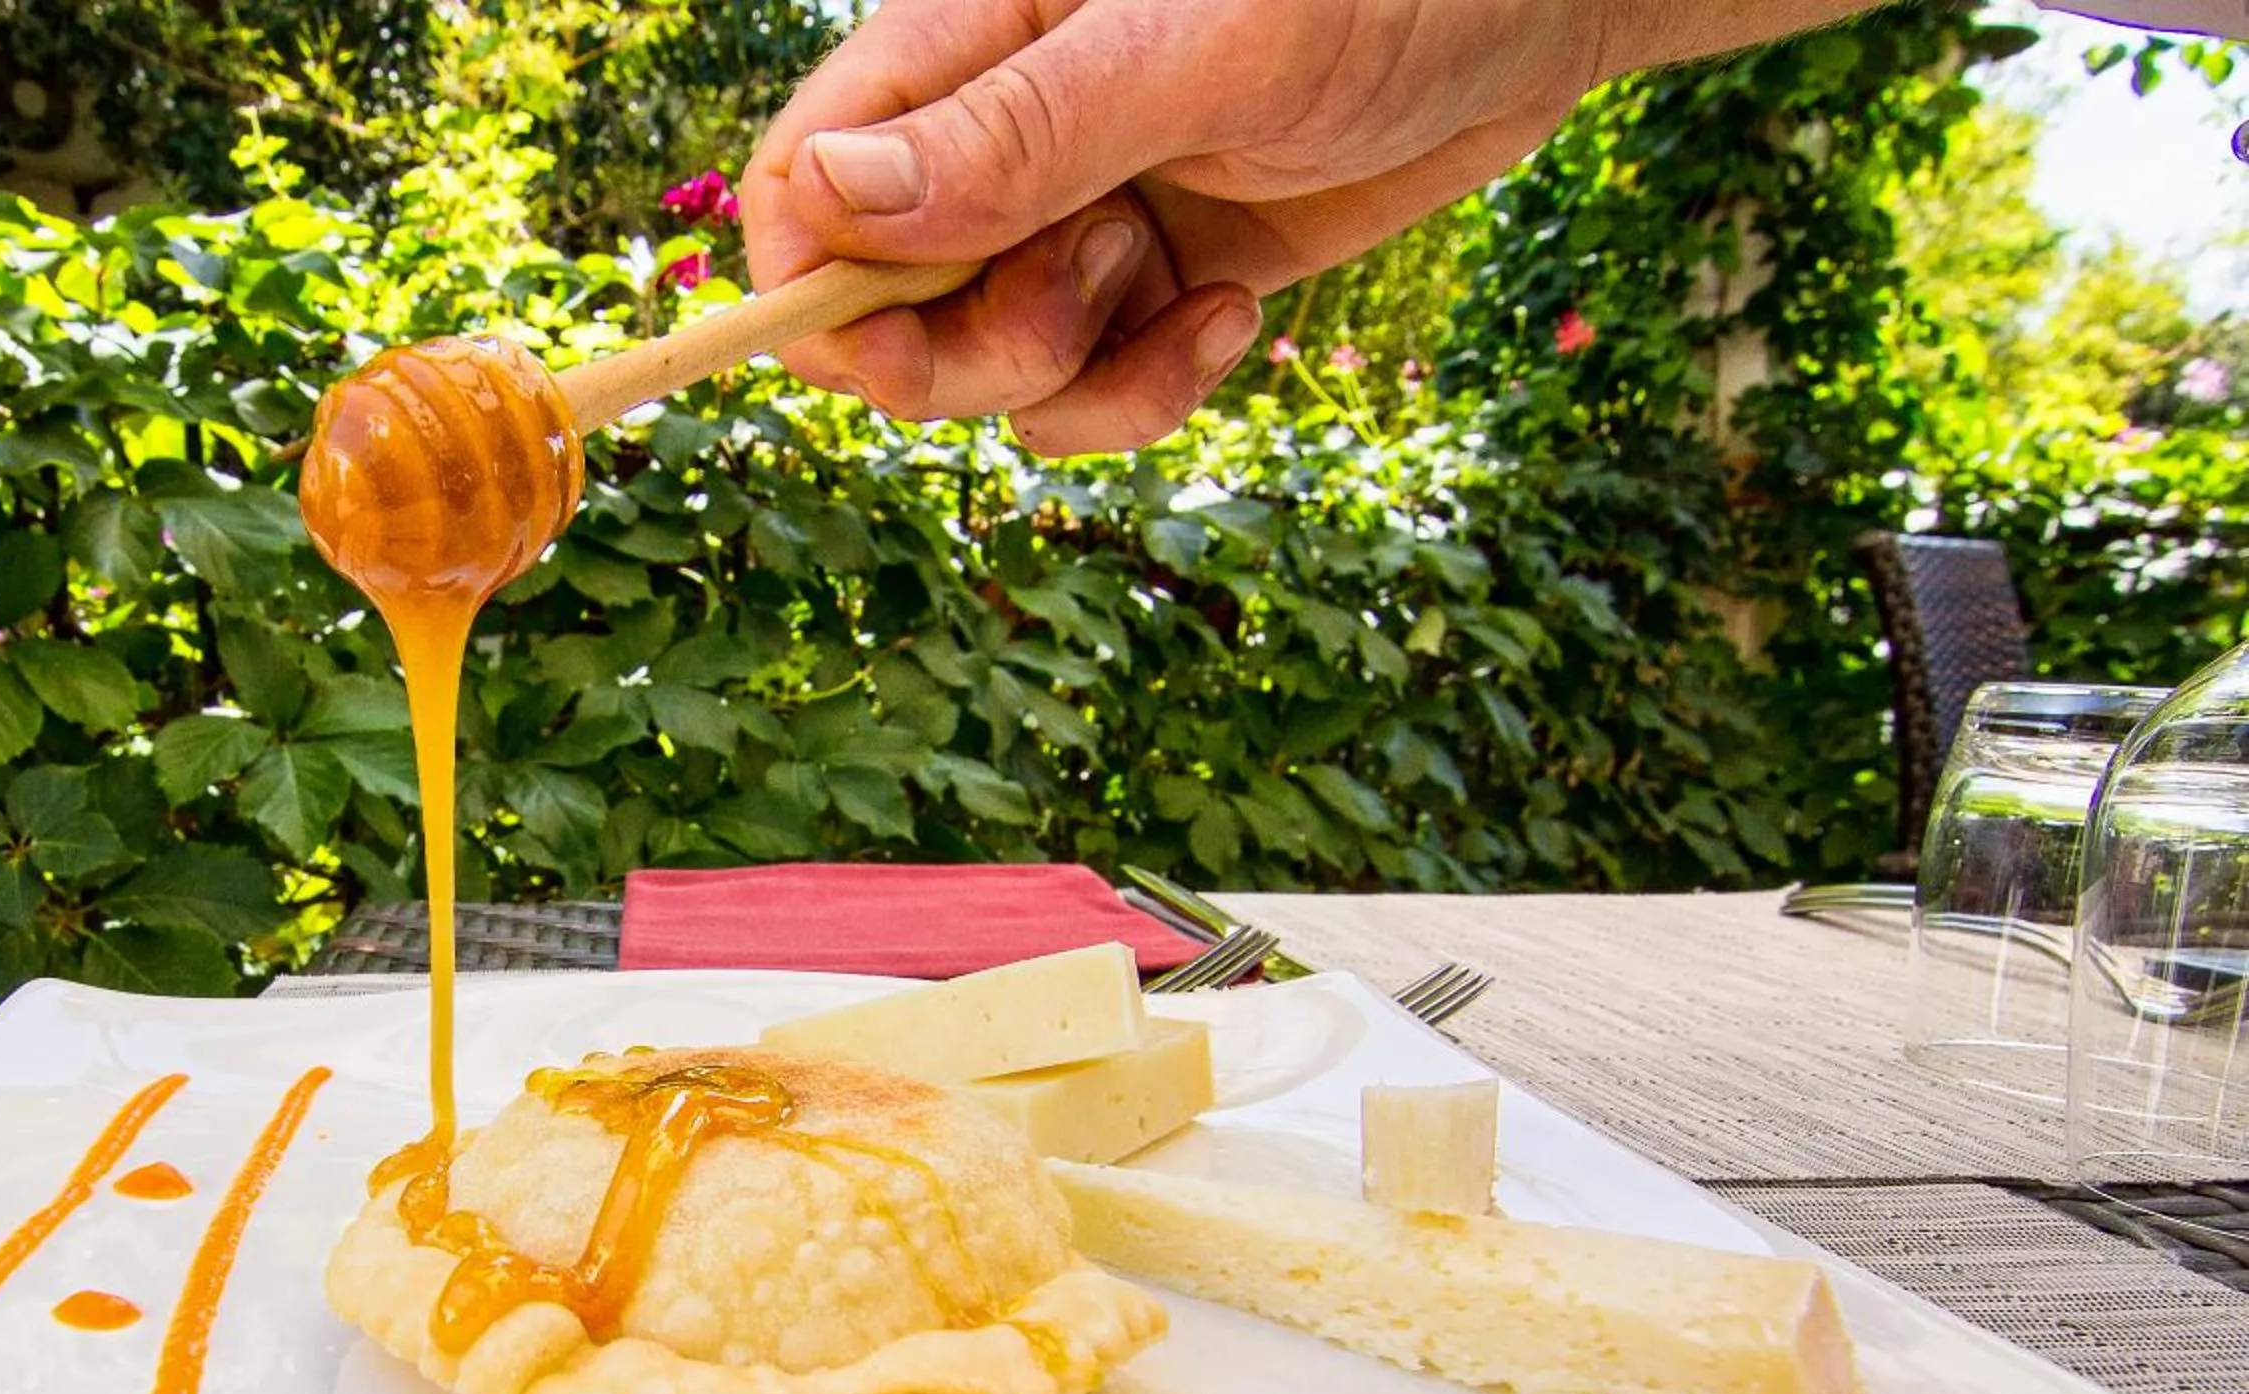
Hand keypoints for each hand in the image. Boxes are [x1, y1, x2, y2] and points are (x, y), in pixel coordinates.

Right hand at [741, 0, 1698, 454]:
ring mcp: (1076, 219)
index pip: (805, 180)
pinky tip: (1234, 316)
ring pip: (984, 375)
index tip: (885, 345)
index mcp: (970, 41)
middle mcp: (1000, 139)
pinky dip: (1148, 392)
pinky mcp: (1156, 285)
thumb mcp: (1204, 48)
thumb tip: (830, 199)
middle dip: (967, 351)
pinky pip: (1089, 395)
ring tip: (1186, 284)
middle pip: (879, 310)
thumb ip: (1022, 130)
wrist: (1548, 9)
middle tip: (1092, 291)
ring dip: (1075, 377)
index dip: (813, 285)